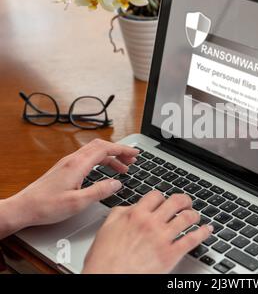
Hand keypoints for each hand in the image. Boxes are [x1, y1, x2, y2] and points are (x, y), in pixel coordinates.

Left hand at [0, 139, 137, 237]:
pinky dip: (101, 161)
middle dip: (119, 151)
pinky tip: (104, 171)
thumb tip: (116, 184)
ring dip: (110, 157)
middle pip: (101, 146)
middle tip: (132, 159)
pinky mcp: (65, 169)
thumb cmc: (46, 206)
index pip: (105, 149)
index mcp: (78, 164)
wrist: (24, 208)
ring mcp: (68, 163)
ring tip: (123, 168)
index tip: (135, 154)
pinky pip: (88, 158)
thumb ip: (100, 191)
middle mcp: (73, 159)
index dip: (123, 150)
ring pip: (94, 152)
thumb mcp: (78, 202)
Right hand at [82, 191, 212, 273]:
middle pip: (176, 202)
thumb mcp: (106, 229)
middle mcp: (152, 223)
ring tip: (195, 216)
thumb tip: (131, 208)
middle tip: (186, 203)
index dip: (162, 197)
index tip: (165, 200)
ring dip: (194, 215)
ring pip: (187, 218)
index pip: (156, 196)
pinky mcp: (171, 254)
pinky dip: (203, 233)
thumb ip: (120, 214)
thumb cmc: (104, 260)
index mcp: (136, 215)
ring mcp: (163, 238)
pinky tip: (206, 230)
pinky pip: (192, 239)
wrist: (108, 279)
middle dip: (184, 200)